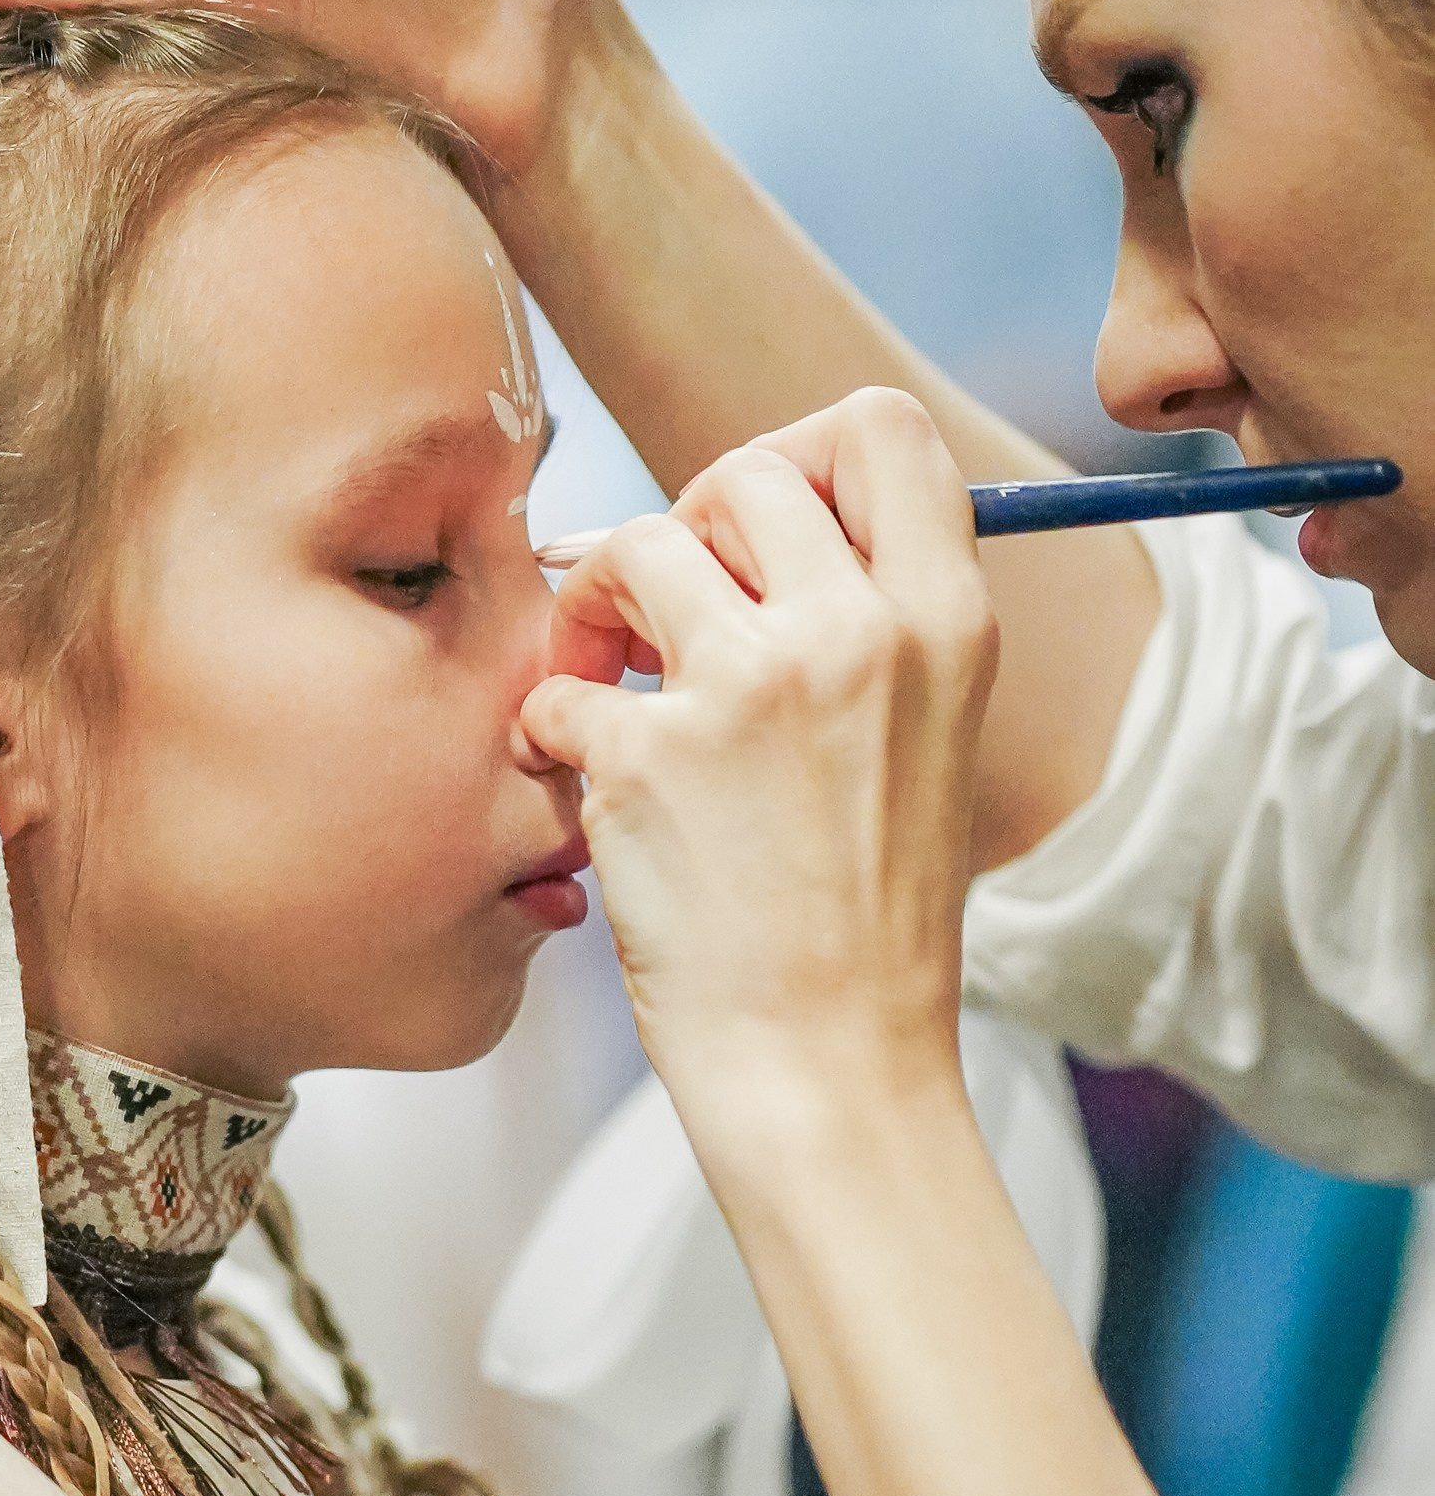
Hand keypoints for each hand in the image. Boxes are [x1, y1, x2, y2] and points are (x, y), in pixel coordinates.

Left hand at [521, 391, 996, 1170]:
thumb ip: (870, 622)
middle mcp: (858, 635)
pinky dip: (548, 729)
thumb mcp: (925, 741)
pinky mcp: (650, 760)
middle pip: (741, 472)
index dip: (797, 454)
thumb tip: (755, 517)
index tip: (754, 532)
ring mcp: (751, 690)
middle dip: (682, 531)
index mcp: (946, 624)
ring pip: (636, 545)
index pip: (880, 429)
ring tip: (602, 687)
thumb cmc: (864, 918)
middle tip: (663, 623)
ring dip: (596, 608)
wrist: (831, 1067)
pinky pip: (557, 687)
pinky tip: (580, 785)